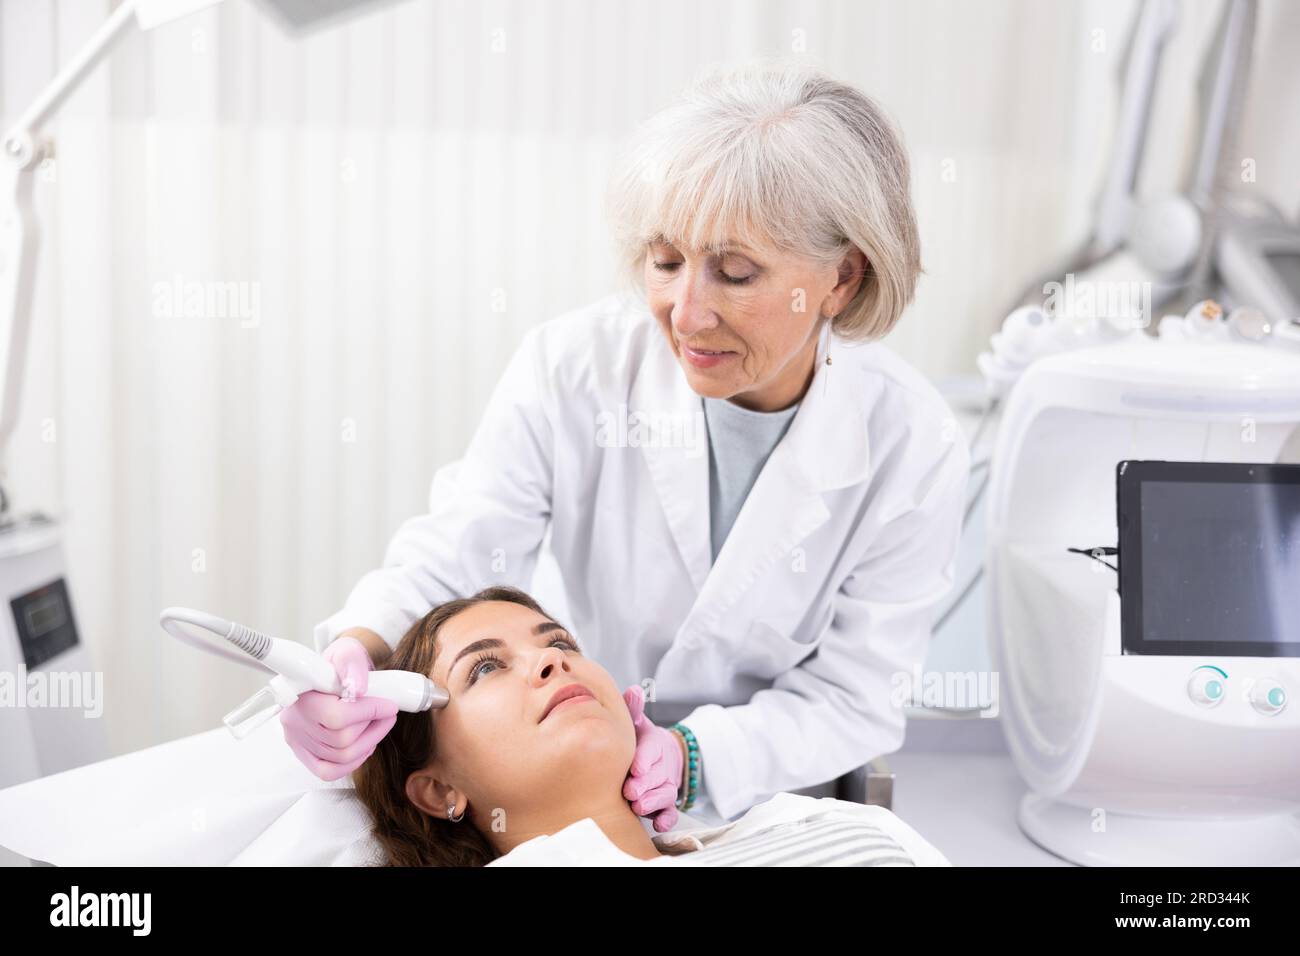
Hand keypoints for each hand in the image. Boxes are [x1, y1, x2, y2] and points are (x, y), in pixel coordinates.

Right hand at [279, 636, 398, 780]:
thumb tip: (358, 688)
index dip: (369, 712)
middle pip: (341, 740)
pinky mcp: (303, 753)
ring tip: (380, 724)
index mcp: (301, 694)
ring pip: (340, 757)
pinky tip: (365, 744)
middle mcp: (294, 720)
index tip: (389, 706)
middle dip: (373, 727)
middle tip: (388, 713)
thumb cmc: (339, 664)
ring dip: (369, 742)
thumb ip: (353, 665)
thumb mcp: (348, 652)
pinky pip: (328, 771)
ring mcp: (297, 739)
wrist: (331, 673)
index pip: (336, 716)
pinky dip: (353, 761)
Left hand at [621, 684, 683, 832]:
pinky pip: (671, 814)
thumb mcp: (638, 723)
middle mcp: (662, 767)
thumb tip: (633, 690)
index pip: (652, 750)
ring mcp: (666, 787)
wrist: (662, 756)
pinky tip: (659, 825)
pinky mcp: (667, 805)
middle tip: (630, 790)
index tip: (635, 767)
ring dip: (653, 802)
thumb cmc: (641, 740)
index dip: (645, 759)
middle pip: (657, 776)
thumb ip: (634, 709)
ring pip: (665, 795)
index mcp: (654, 745)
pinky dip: (667, 820)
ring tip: (638, 806)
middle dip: (645, 784)